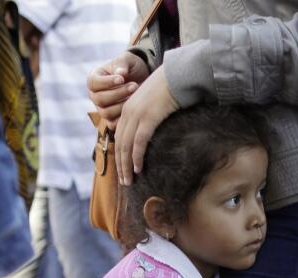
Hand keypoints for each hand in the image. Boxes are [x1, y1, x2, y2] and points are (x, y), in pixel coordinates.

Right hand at [87, 51, 149, 126]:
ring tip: (136, 96)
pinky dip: (123, 118)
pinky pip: (113, 124)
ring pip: (106, 113)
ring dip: (122, 105)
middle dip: (118, 93)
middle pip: (100, 99)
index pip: (93, 83)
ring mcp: (101, 108)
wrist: (141, 79)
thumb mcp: (128, 60)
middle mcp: (94, 95)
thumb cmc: (131, 67)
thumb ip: (122, 64)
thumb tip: (120, 73)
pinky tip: (135, 109)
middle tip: (134, 86)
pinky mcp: (110, 119)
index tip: (121, 78)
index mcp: (94, 79)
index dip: (106, 82)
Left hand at [115, 64, 179, 184]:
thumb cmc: (170, 90)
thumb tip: (150, 133)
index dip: (120, 155)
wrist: (178, 75)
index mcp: (128, 109)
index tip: (123, 170)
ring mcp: (137, 115)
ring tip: (129, 180)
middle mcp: (128, 112)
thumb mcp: (153, 103)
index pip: (119, 137)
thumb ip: (147, 117)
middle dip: (120, 165)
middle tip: (124, 182)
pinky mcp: (148, 118)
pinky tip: (138, 168)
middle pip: (119, 144)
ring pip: (126, 146)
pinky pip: (139, 142)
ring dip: (126, 166)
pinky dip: (137, 157)